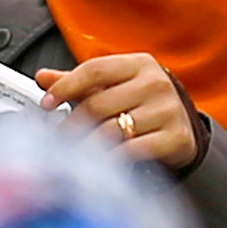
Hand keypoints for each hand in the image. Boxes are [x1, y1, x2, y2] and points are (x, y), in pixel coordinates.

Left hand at [39, 56, 199, 170]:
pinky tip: (100, 163)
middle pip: (99, 103)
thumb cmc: (142, 104)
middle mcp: (156, 83)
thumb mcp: (114, 86)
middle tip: (58, 138)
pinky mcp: (176, 137)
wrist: (183, 127)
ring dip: (86, 145)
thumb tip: (43, 77)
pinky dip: (111, 159)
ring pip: (112, 130)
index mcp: (139, 64)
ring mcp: (168, 110)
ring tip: (74, 154)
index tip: (46, 103)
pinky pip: (132, 151)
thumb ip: (79, 82)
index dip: (66, 87)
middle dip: (72, 124)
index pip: (94, 69)